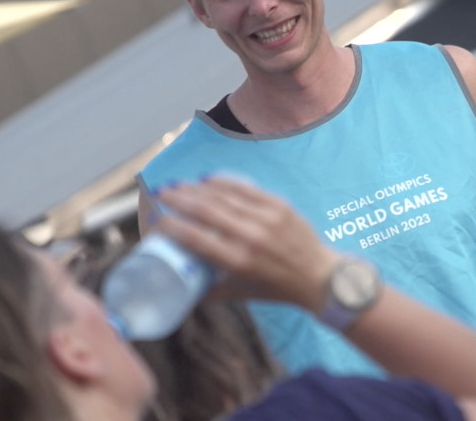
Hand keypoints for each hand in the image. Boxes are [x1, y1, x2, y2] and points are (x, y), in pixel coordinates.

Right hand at [155, 177, 340, 311]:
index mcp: (239, 262)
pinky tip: (207, 180)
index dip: (171, 226)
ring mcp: (267, 219)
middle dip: (178, 200)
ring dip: (196, 189)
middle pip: (206, 211)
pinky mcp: (279, 206)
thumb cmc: (278, 288)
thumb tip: (184, 291)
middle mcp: (251, 238)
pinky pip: (246, 189)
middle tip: (162, 195)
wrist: (320, 277)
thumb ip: (212, 291)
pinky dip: (224, 182)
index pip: (196, 238)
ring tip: (178, 186)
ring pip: (223, 196)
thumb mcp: (242, 294)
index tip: (156, 221)